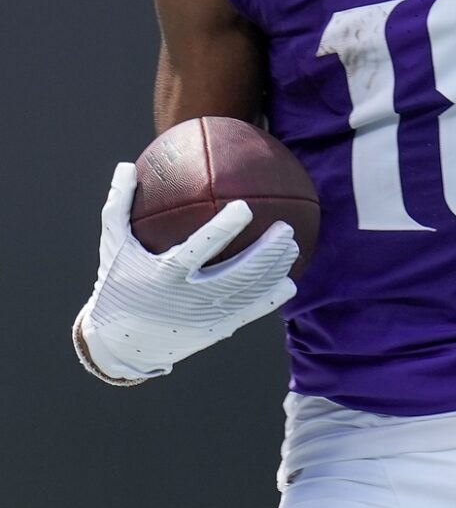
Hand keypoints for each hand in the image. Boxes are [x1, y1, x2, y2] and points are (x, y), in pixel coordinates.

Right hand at [74, 161, 297, 384]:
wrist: (120, 343)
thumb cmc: (116, 284)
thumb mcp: (112, 245)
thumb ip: (119, 205)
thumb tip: (127, 165)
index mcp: (166, 273)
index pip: (200, 248)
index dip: (223, 228)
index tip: (245, 208)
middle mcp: (189, 297)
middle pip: (237, 274)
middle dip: (266, 253)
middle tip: (285, 229)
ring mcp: (206, 317)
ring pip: (249, 294)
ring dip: (274, 271)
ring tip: (292, 248)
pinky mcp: (215, 331)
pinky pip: (248, 313)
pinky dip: (270, 300)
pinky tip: (288, 285)